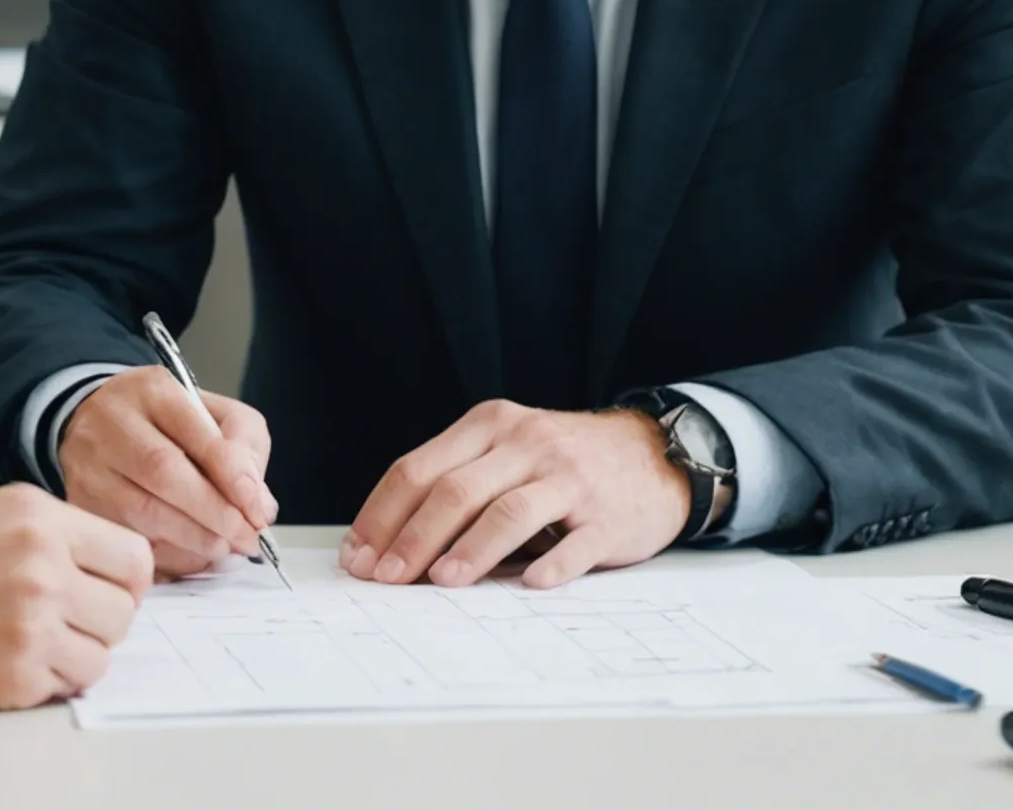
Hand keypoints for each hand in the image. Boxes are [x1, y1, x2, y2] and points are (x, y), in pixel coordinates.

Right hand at [0, 485, 150, 707]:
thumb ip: (51, 532)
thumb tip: (106, 563)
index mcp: (37, 519)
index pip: (134, 557)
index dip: (124, 581)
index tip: (109, 592)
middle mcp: (41, 567)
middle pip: (125, 610)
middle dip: (99, 620)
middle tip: (65, 621)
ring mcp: (31, 625)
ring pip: (103, 654)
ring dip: (76, 655)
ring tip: (32, 643)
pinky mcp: (16, 676)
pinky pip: (68, 686)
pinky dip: (47, 681)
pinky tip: (10, 660)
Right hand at [57, 365, 277, 578]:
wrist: (101, 424)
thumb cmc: (168, 423)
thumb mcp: (216, 415)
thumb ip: (245, 450)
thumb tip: (258, 505)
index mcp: (154, 392)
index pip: (195, 432)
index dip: (232, 476)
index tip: (259, 511)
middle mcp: (112, 422)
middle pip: (163, 471)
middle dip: (214, 514)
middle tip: (247, 538)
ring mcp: (89, 464)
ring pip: (141, 512)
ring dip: (192, 540)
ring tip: (224, 549)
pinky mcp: (79, 502)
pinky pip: (126, 538)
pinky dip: (167, 556)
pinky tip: (191, 556)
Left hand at [342, 402, 687, 588]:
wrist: (654, 455)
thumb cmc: (563, 461)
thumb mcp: (508, 449)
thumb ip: (456, 481)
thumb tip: (388, 544)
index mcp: (490, 425)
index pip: (419, 468)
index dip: (382, 515)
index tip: (358, 555)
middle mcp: (527, 444)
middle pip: (456, 490)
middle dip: (412, 538)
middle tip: (386, 577)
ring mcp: (570, 479)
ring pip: (509, 511)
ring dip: (471, 550)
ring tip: (442, 581)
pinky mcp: (607, 517)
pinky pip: (575, 543)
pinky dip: (551, 565)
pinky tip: (530, 585)